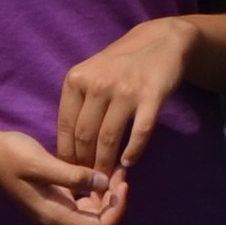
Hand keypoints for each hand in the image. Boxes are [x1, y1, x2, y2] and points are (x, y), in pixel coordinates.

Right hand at [0, 124, 127, 224]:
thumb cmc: (9, 155)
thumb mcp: (40, 163)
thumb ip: (73, 175)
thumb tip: (105, 183)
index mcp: (54, 216)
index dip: (117, 210)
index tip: (122, 183)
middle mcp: (57, 219)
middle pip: (99, 220)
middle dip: (115, 198)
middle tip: (121, 170)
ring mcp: (56, 209)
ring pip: (94, 209)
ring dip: (107, 192)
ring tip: (114, 167)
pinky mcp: (56, 198)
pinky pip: (84, 199)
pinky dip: (96, 187)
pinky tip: (101, 167)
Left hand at [53, 17, 202, 171]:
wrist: (160, 41)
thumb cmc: (120, 63)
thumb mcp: (90, 75)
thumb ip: (79, 104)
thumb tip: (69, 145)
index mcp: (76, 80)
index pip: (65, 126)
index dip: (66, 153)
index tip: (69, 172)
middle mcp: (98, 84)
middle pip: (85, 135)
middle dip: (84, 164)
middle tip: (87, 182)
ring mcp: (125, 90)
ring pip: (109, 138)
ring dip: (106, 163)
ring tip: (106, 179)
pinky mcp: (151, 97)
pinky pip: (140, 132)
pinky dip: (133, 151)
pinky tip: (129, 162)